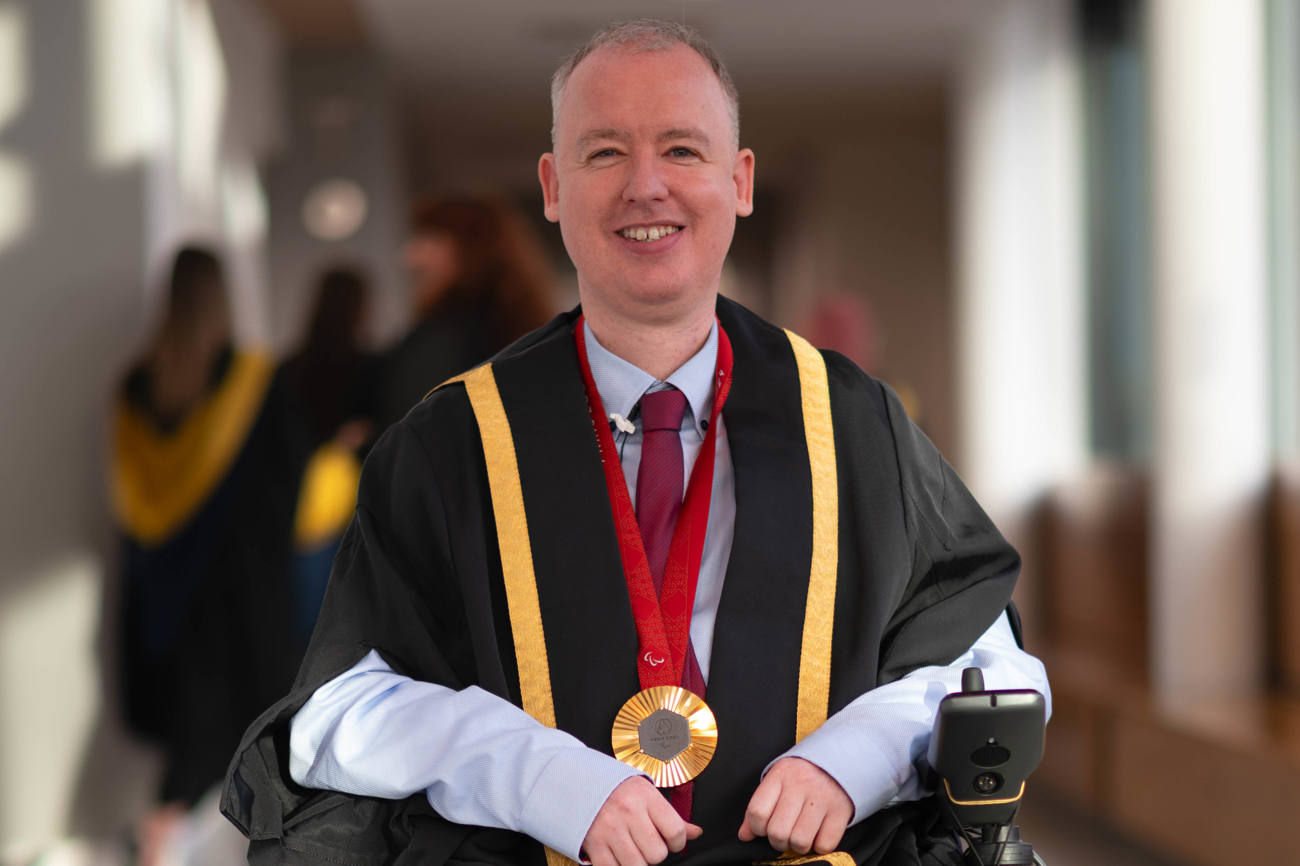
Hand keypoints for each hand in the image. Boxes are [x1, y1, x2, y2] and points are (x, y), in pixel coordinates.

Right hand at [582, 776, 702, 865]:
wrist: (579, 782)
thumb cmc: (617, 789)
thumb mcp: (646, 793)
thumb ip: (672, 816)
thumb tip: (695, 833)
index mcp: (645, 796)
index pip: (675, 831)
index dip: (677, 842)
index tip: (671, 841)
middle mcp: (628, 812)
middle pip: (657, 854)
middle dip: (655, 853)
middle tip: (647, 844)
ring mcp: (609, 829)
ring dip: (638, 862)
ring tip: (633, 850)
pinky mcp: (594, 844)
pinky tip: (618, 856)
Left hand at [738, 757, 852, 854]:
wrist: (840, 759)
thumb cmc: (802, 774)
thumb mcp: (777, 781)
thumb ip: (759, 807)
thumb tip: (745, 835)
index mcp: (780, 775)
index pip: (757, 812)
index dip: (757, 828)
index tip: (764, 828)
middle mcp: (800, 785)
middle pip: (778, 831)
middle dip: (778, 841)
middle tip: (784, 834)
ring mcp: (822, 798)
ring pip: (800, 841)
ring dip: (798, 846)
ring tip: (800, 835)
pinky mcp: (840, 811)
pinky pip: (824, 844)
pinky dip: (819, 846)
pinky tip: (817, 834)